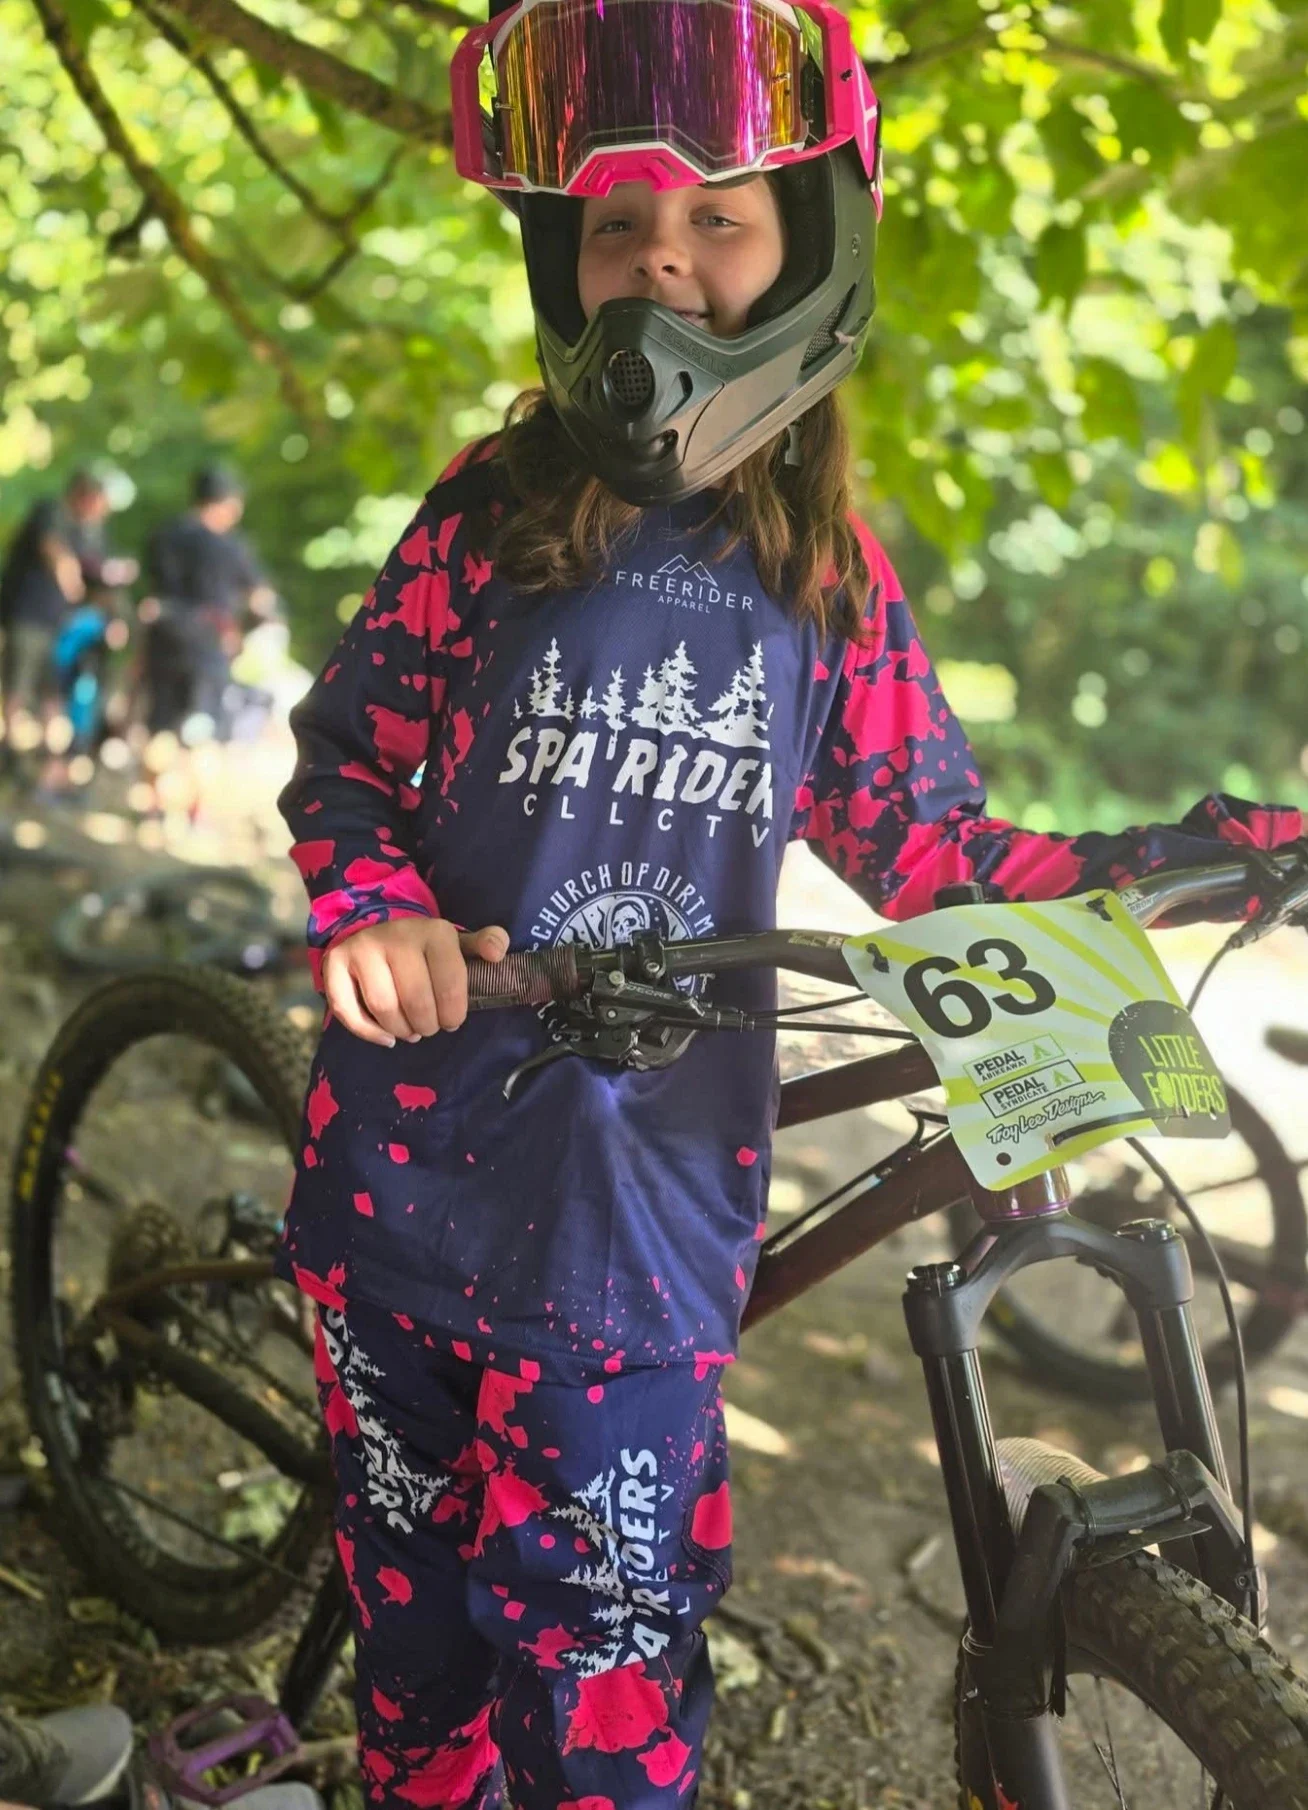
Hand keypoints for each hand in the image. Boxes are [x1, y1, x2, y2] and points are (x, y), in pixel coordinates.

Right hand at [322, 918, 508, 1047]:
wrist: (377, 930)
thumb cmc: (425, 949)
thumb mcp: (458, 944)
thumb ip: (486, 944)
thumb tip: (497, 953)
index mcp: (434, 932)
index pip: (451, 986)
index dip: (454, 1014)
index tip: (452, 1020)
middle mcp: (396, 936)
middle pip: (416, 1002)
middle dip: (427, 1025)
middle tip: (429, 1027)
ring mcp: (363, 948)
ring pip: (384, 1008)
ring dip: (400, 1030)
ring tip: (410, 1029)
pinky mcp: (335, 963)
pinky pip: (347, 1010)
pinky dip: (368, 1032)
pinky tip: (386, 1038)